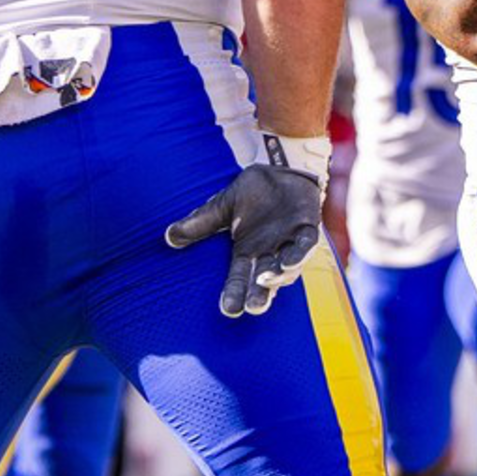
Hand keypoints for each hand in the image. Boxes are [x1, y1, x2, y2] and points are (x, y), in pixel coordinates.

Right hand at [164, 145, 327, 317]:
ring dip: (279, 276)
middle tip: (254, 307)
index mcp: (247, 252)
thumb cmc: (252, 191)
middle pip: (264, 280)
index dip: (234, 294)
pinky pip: (305, 245)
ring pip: (287, 268)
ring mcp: (288, 243)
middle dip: (260, 295)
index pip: (239, 278)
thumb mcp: (222, 206)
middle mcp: (268, 253)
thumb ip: (199, 223)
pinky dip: (299, 254)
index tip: (228, 309)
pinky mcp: (306, 229)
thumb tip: (169, 236)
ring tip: (267, 279)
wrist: (279, 166)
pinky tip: (289, 260)